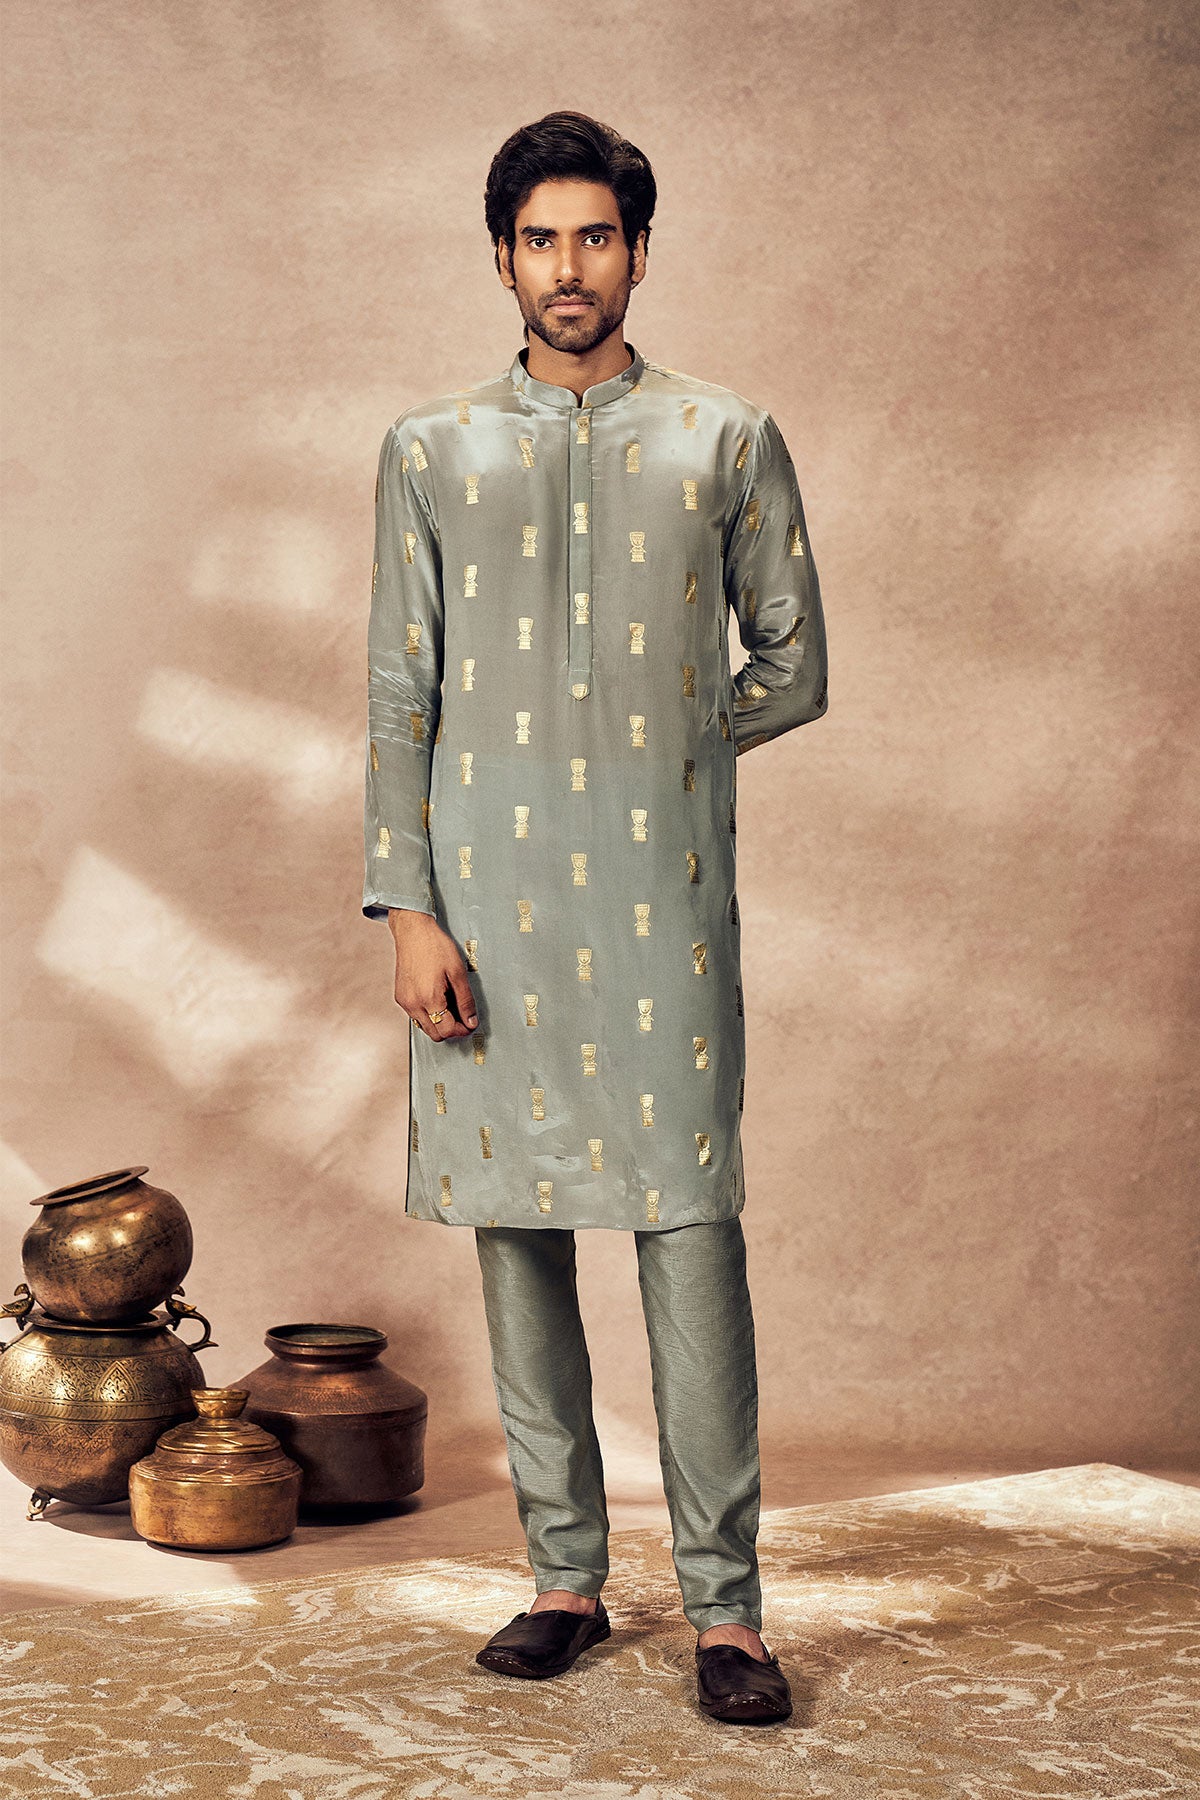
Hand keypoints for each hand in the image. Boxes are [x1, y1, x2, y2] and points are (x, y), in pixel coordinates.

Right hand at [387, 909, 478, 1040]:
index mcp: (429, 998)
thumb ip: (465, 1000)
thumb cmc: (434, 945)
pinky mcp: (400, 997)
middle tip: (463, 1018)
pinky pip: (416, 1016)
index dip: (463, 1030)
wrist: (413, 931)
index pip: (447, 1030)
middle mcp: (413, 1004)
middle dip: (451, 1029)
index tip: (470, 1024)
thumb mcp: (457, 972)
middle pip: (435, 1034)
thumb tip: (471, 1020)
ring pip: (424, 1027)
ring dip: (439, 1023)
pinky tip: (437, 1000)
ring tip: (450, 1006)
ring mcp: (404, 1001)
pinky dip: (428, 1015)